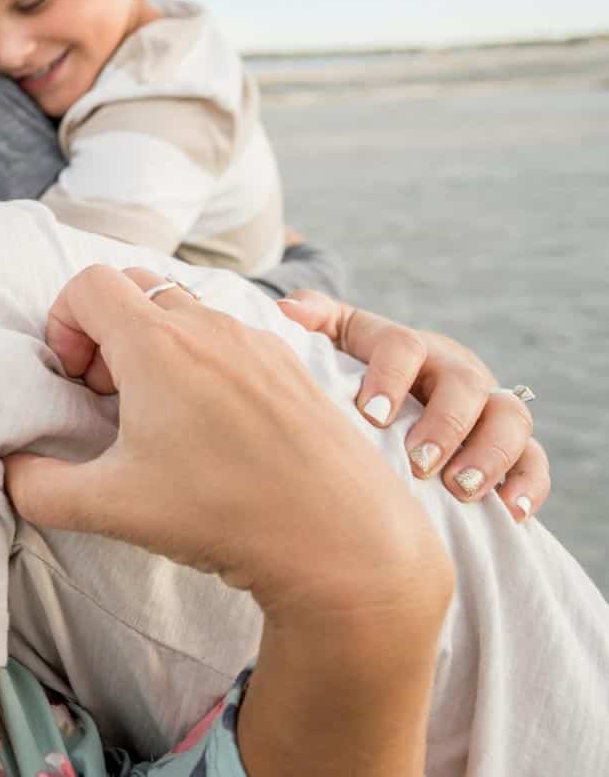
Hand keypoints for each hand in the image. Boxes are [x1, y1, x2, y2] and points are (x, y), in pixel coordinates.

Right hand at [6, 265, 452, 774]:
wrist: (341, 537)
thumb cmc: (223, 514)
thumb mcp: (109, 508)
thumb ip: (35, 487)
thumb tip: (9, 469)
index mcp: (156, 343)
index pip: (87, 284)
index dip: (63, 323)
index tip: (73, 382)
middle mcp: (207, 326)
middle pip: (135, 286)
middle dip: (106, 330)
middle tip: (108, 396)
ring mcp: (256, 341)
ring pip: (185, 311)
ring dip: (155, 346)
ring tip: (160, 415)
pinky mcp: (292, 365)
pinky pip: (230, 338)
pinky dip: (203, 362)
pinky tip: (213, 429)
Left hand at [278, 289, 544, 521]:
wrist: (390, 406)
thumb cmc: (353, 378)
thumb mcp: (332, 345)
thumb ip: (312, 321)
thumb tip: (287, 311)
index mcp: (406, 346)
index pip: (403, 346)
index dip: (389, 377)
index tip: (370, 414)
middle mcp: (452, 370)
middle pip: (465, 383)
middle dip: (444, 423)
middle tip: (418, 462)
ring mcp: (487, 406)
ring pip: (510, 417)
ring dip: (489, 453)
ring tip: (459, 488)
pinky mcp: (512, 445)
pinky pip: (534, 459)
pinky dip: (527, 483)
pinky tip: (509, 512)